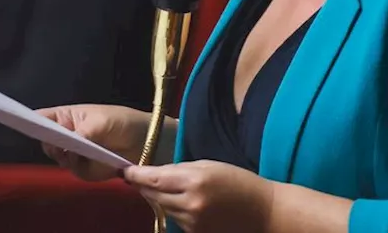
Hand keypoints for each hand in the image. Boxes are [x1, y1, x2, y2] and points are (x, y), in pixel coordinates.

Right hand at [38, 104, 150, 180]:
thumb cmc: (122, 122)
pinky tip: (101, 161)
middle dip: (55, 146)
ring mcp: (74, 154)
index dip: (31, 122)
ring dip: (73, 158)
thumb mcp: (101, 122)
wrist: (145, 142)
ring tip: (93, 150)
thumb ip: (82, 133)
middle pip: (46, 144)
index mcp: (66, 117)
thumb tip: (67, 146)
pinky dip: (87, 168)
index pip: (41, 119)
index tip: (27, 126)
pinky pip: (77, 173)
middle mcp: (66, 136)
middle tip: (69, 145)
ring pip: (60, 161)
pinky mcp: (84, 169)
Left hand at [124, 160, 274, 232]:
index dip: (136, 175)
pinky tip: (182, 202)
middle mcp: (190, 203)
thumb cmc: (239, 182)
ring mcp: (192, 222)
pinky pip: (175, 219)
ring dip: (159, 198)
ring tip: (164, 188)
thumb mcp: (210, 165)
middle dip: (144, 185)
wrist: (263, 212)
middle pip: (153, 195)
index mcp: (194, 180)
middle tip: (136, 177)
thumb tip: (156, 172)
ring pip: (162, 208)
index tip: (124, 170)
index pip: (154, 178)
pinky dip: (173, 209)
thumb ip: (182, 169)